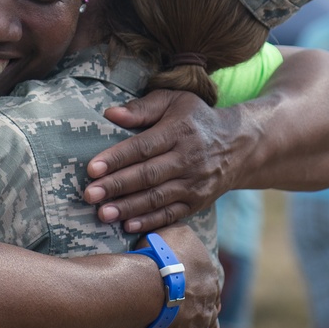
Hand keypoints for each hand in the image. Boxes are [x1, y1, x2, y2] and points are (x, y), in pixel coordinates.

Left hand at [83, 90, 238, 232]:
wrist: (239, 146)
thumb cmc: (195, 119)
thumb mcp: (174, 101)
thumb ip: (142, 108)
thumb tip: (111, 113)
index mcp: (179, 131)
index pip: (143, 147)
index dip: (117, 159)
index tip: (92, 168)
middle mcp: (189, 159)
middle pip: (148, 175)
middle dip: (116, 186)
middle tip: (90, 194)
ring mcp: (195, 183)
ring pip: (157, 198)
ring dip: (129, 208)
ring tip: (103, 214)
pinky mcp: (197, 202)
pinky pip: (172, 214)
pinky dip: (150, 222)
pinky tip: (128, 225)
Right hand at [137, 223, 219, 327]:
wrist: (149, 285)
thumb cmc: (160, 256)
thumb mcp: (175, 231)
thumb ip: (182, 233)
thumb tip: (182, 230)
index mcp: (209, 277)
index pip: (208, 282)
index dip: (197, 283)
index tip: (186, 284)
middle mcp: (210, 303)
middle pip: (209, 307)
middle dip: (199, 308)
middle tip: (184, 308)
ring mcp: (200, 326)